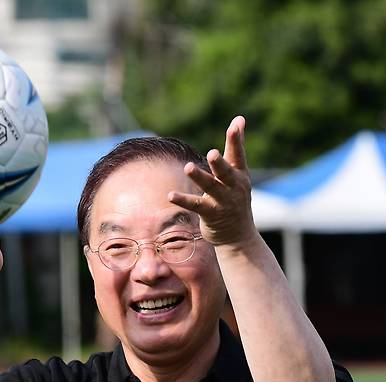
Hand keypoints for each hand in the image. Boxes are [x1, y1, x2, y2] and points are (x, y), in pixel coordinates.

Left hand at [168, 116, 257, 246]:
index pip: (238, 155)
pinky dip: (183, 200)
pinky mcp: (210, 214)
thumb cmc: (235, 198)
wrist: (239, 235)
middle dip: (219, 163)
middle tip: (212, 153)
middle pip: (226, 172)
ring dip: (199, 177)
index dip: (236, 140)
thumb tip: (240, 118)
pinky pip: (195, 205)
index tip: (236, 124)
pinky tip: (170, 195)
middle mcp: (233, 187)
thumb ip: (235, 148)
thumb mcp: (239, 173)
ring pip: (210, 187)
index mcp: (240, 175)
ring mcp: (223, 201)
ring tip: (188, 167)